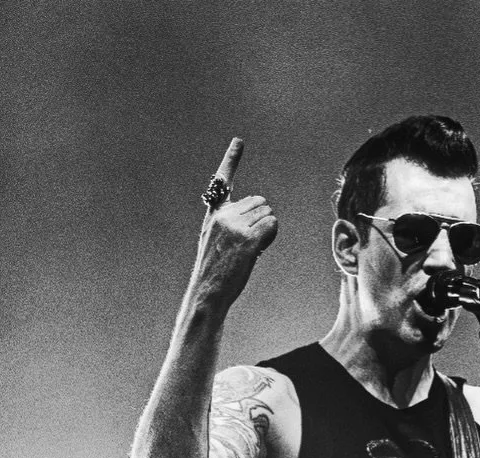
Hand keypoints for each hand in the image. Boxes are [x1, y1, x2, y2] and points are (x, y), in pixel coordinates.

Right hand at [186, 138, 277, 310]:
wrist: (208, 293)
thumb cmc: (215, 275)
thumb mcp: (217, 243)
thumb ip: (232, 225)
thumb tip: (259, 218)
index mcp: (215, 214)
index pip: (223, 182)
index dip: (231, 160)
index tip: (239, 141)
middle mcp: (223, 215)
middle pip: (260, 201)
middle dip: (262, 219)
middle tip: (251, 243)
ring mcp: (234, 226)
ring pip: (268, 213)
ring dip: (267, 230)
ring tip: (251, 250)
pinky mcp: (246, 239)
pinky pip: (271, 226)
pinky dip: (270, 237)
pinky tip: (258, 251)